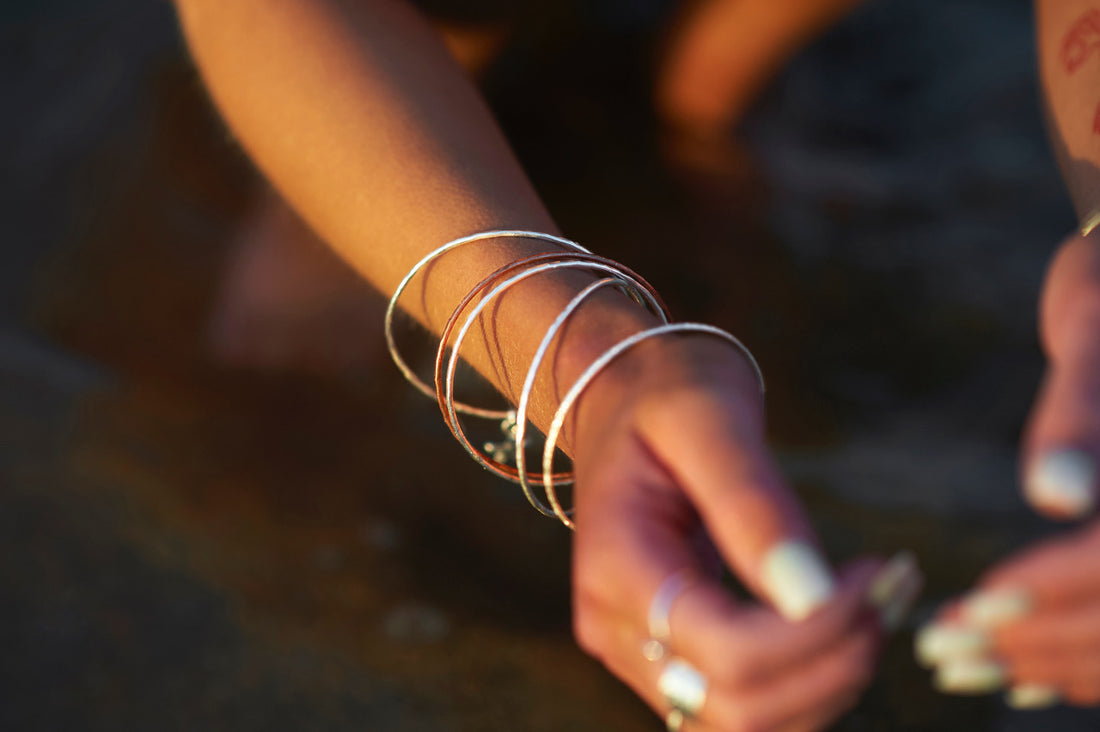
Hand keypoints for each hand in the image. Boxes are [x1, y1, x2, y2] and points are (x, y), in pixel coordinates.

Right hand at [568, 335, 920, 729]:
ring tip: (881, 600)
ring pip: (749, 722)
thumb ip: (753, 505)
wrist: (625, 401)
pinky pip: (746, 706)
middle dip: (837, 660)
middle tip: (895, 584)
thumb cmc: (666, 395)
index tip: (877, 570)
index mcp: (616, 567)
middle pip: (743, 705)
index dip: (818, 632)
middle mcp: (615, 628)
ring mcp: (637, 652)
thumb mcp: (709, 419)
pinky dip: (809, 682)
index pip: (727, 652)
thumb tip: (814, 593)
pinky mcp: (669, 657)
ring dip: (832, 680)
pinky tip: (843, 624)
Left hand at [916, 231, 1099, 708]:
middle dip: (1041, 641)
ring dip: (1050, 660)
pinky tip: (1019, 670)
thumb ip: (1083, 418)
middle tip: (946, 649)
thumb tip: (1058, 497)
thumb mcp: (1095, 335)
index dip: (1061, 589)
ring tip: (961, 661)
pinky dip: (1082, 659)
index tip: (979, 599)